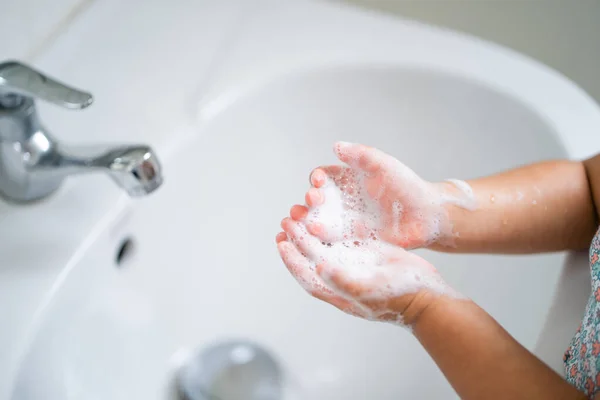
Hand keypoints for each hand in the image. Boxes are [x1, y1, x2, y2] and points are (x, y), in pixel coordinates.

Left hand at [276, 218, 456, 325]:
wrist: (428, 295)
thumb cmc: (400, 297)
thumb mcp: (370, 290)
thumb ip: (342, 280)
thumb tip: (317, 267)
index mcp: (338, 291)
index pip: (307, 275)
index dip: (292, 260)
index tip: (281, 242)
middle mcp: (343, 277)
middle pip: (313, 257)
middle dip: (298, 240)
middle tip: (286, 220)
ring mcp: (356, 265)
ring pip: (327, 246)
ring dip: (313, 232)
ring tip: (301, 214)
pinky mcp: (370, 254)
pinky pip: (346, 239)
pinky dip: (335, 227)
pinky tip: (329, 213)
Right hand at [289, 142, 473, 248]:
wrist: (427, 216)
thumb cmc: (408, 186)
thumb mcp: (385, 165)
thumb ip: (361, 155)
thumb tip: (335, 146)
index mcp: (347, 181)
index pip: (323, 178)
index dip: (316, 179)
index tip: (318, 181)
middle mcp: (343, 201)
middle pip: (316, 201)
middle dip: (309, 201)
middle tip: (312, 202)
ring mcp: (346, 223)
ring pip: (320, 222)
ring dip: (308, 222)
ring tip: (305, 224)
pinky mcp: (353, 242)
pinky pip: (333, 241)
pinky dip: (321, 241)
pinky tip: (315, 241)